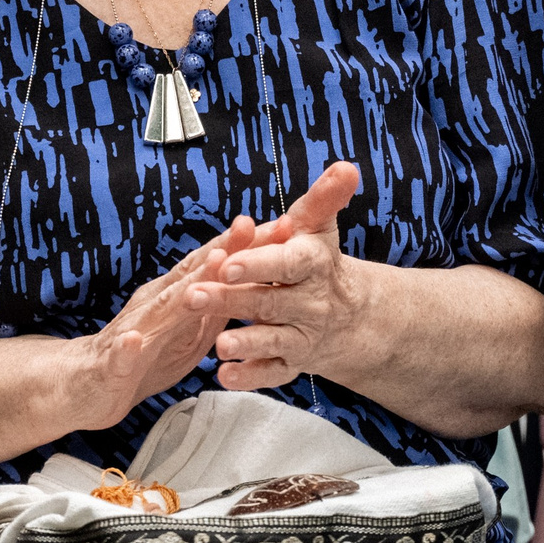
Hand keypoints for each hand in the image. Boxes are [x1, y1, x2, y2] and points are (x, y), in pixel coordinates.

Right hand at [67, 219, 255, 431]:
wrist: (90, 384)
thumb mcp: (192, 330)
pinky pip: (121, 355)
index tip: (283, 225)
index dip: (247, 245)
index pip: (215, 264)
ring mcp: (134, 329)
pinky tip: (133, 341)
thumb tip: (254, 281)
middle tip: (251, 224)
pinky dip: (127, 347)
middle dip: (222, 250)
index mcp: (177, 296)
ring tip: (208, 270)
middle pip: (193, 273)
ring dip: (183, 289)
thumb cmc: (145, 356)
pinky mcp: (113, 362)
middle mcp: (156, 302)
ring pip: (160, 307)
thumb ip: (217, 305)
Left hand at [187, 161, 377, 390]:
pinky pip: (272, 373)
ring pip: (272, 340)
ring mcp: (301, 335)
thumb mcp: (318, 226)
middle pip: (269, 301)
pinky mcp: (292, 362)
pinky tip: (226, 375)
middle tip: (194, 296)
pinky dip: (250, 375)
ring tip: (219, 344)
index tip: (229, 262)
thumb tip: (346, 167)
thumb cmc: (317, 261)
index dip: (260, 262)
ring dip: (246, 342)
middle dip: (231, 300)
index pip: (288, 262)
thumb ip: (324, 198)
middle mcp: (310, 302)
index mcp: (312, 264)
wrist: (349, 314)